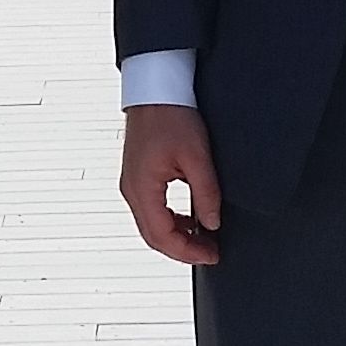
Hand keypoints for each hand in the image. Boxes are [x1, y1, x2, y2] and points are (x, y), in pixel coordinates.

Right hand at [121, 103, 222, 268]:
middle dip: (182, 249)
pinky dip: (171, 222)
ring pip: (152, 226)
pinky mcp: (138, 177)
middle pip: (154, 237)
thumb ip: (206, 192)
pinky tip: (191, 219)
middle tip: (210, 252)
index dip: (188, 252)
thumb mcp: (196, 156)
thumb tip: (213, 222)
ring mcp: (133, 184)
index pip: (162, 236)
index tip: (211, 255)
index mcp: (142, 187)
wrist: (155, 90)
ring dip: (177, 236)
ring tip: (204, 238)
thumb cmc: (170, 115)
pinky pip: (152, 211)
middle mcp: (132, 189)